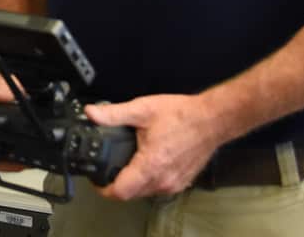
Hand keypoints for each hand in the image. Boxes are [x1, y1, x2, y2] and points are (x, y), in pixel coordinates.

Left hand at [84, 93, 226, 199]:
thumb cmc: (181, 115)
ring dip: (132, 183)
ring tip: (124, 164)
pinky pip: (158, 188)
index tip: (95, 180)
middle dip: (116, 184)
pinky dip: (148, 180)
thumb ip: (114, 114)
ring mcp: (174, 183)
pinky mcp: (182, 182)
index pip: (120, 192)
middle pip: (130, 194)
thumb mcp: (142, 109)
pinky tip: (145, 163)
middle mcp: (162, 180)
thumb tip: (91, 113)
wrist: (212, 120)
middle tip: (106, 168)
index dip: (103, 189)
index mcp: (150, 165)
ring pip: (144, 192)